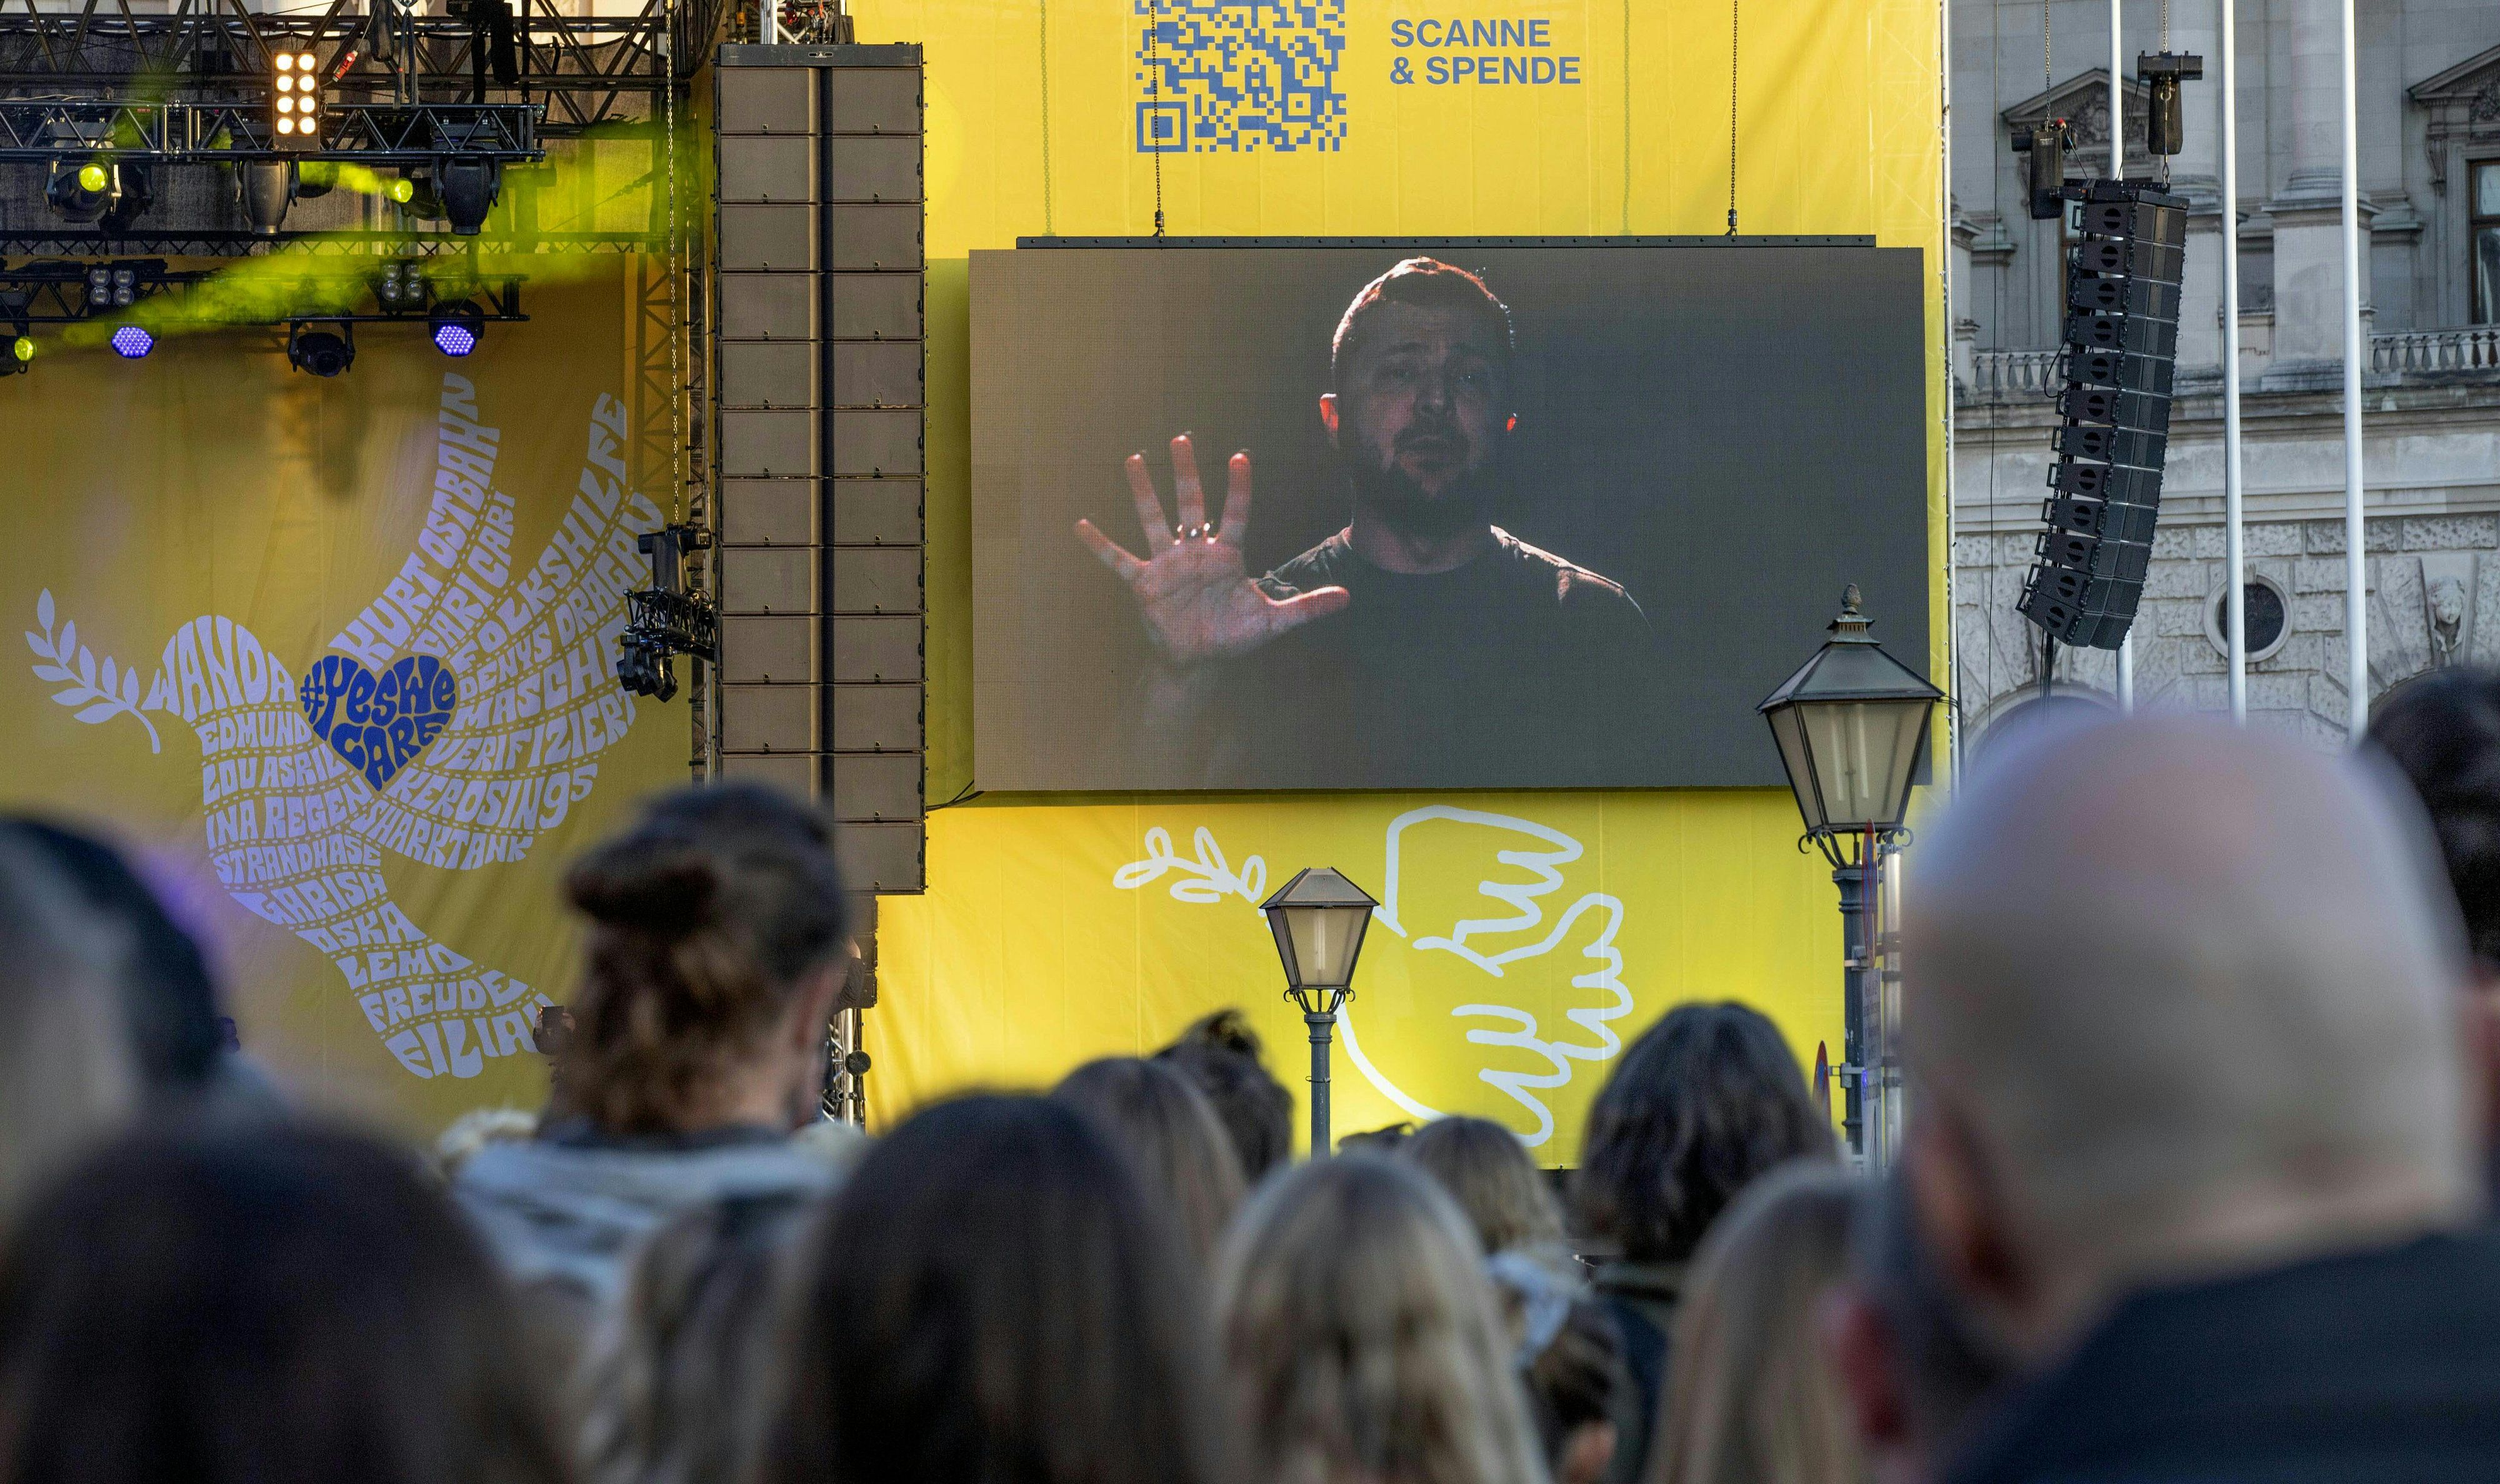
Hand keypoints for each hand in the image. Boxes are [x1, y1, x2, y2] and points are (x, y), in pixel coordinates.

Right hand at [1075, 435, 1350, 667]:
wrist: (1199, 661)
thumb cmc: (1233, 636)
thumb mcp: (1273, 622)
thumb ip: (1307, 607)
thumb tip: (1349, 597)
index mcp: (1228, 555)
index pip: (1236, 513)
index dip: (1239, 488)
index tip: (1241, 457)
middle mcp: (1196, 552)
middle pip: (1191, 504)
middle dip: (1186, 472)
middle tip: (1181, 438)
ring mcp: (1168, 564)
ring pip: (1154, 520)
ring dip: (1143, 491)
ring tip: (1133, 458)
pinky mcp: (1144, 583)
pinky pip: (1118, 560)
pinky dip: (1099, 544)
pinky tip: (1080, 525)